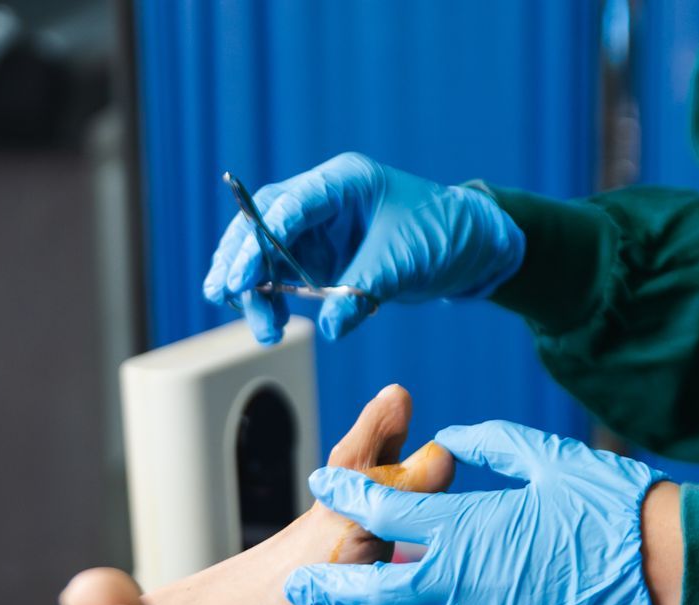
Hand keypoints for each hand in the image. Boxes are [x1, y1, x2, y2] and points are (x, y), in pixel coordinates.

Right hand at [202, 152, 525, 343]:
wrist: (472, 247)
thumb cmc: (446, 233)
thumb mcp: (406, 261)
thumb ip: (364, 290)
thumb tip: (331, 326)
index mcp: (342, 183)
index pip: (287, 205)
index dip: (258, 241)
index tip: (241, 278)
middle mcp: (322, 202)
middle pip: (262, 226)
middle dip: (240, 262)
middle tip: (227, 297)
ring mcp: (319, 230)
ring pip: (266, 254)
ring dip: (253, 289)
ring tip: (262, 328)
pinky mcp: (323, 259)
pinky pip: (283, 276)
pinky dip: (271, 299)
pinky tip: (269, 322)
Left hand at [283, 422, 669, 604]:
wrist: (675, 568)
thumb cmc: (617, 506)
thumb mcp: (547, 456)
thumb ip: (488, 445)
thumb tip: (448, 439)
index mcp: (467, 529)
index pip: (382, 511)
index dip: (346, 495)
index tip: (324, 486)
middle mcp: (463, 587)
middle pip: (370, 591)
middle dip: (328, 584)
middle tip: (299, 582)